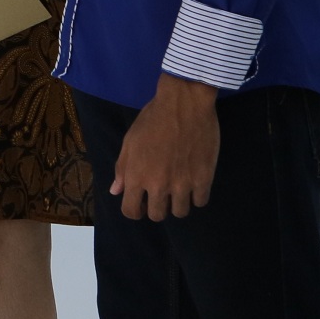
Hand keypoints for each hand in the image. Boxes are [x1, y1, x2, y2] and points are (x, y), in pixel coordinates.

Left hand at [112, 74, 219, 220]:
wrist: (184, 103)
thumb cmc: (153, 119)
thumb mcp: (130, 141)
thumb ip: (122, 169)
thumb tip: (116, 191)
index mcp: (136, 176)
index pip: (131, 211)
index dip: (135, 210)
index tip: (141, 202)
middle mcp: (158, 185)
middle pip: (157, 215)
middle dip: (157, 207)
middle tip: (162, 193)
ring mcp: (182, 184)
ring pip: (180, 212)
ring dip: (178, 203)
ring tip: (179, 188)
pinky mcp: (203, 178)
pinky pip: (200, 202)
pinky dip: (197, 196)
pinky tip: (194, 183)